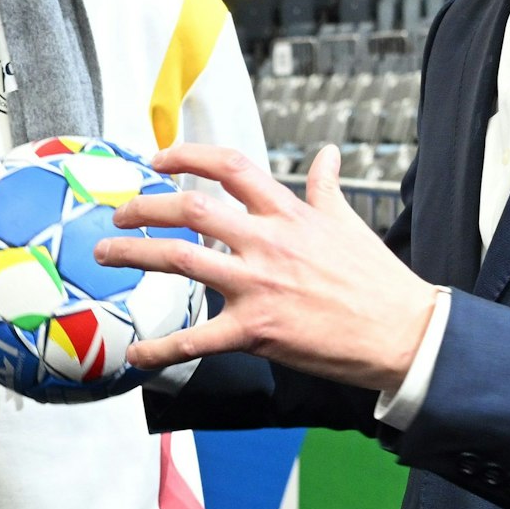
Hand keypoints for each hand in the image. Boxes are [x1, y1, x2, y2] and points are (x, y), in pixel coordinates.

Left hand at [95, 143, 439, 391]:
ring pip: (181, 261)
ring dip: (134, 255)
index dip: (188, 156)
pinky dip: (161, 348)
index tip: (158, 158)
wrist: (405, 333)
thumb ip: (326, 187)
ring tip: (104, 254)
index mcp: (288, 213)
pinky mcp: (257, 331)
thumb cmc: (377, 280)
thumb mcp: (348, 223)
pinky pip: (197, 339)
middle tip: (117, 213)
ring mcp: (259, 286)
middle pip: (191, 210)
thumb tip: (327, 154)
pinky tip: (136, 354)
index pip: (230, 167)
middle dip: (144, 207)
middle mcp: (267, 243)